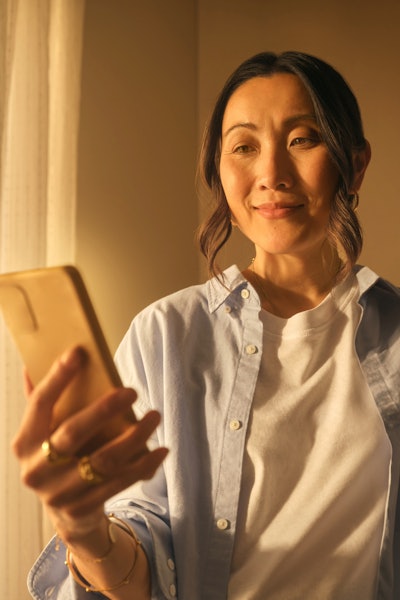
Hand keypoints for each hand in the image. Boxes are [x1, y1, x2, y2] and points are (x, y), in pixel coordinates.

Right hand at [12, 346, 167, 539]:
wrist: (66, 512)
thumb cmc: (58, 456)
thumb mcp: (44, 432)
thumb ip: (41, 400)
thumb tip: (31, 363)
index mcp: (24, 442)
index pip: (39, 403)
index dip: (57, 377)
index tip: (78, 353)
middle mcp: (37, 469)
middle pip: (73, 433)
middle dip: (104, 410)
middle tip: (132, 391)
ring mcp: (60, 493)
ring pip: (103, 461)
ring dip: (134, 437)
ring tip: (154, 416)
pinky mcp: (84, 508)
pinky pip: (119, 483)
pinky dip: (144, 465)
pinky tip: (161, 451)